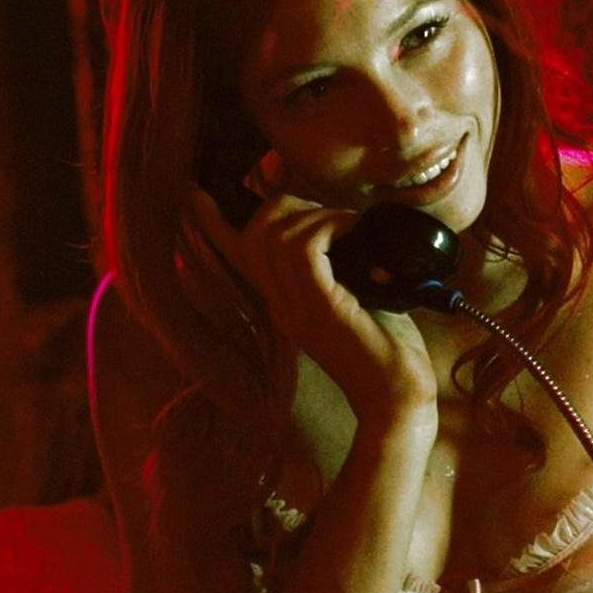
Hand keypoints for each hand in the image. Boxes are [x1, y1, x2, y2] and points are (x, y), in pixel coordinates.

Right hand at [179, 187, 440, 427]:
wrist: (398, 397)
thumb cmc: (389, 346)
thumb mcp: (361, 295)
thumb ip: (343, 267)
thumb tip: (352, 227)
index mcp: (284, 302)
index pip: (236, 257)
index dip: (212, 222)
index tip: (195, 196)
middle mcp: (281, 305)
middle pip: (253, 235)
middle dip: (285, 206)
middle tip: (331, 216)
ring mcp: (296, 309)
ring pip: (274, 237)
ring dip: (314, 215)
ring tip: (348, 226)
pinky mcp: (321, 309)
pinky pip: (304, 249)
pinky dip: (328, 227)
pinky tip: (352, 232)